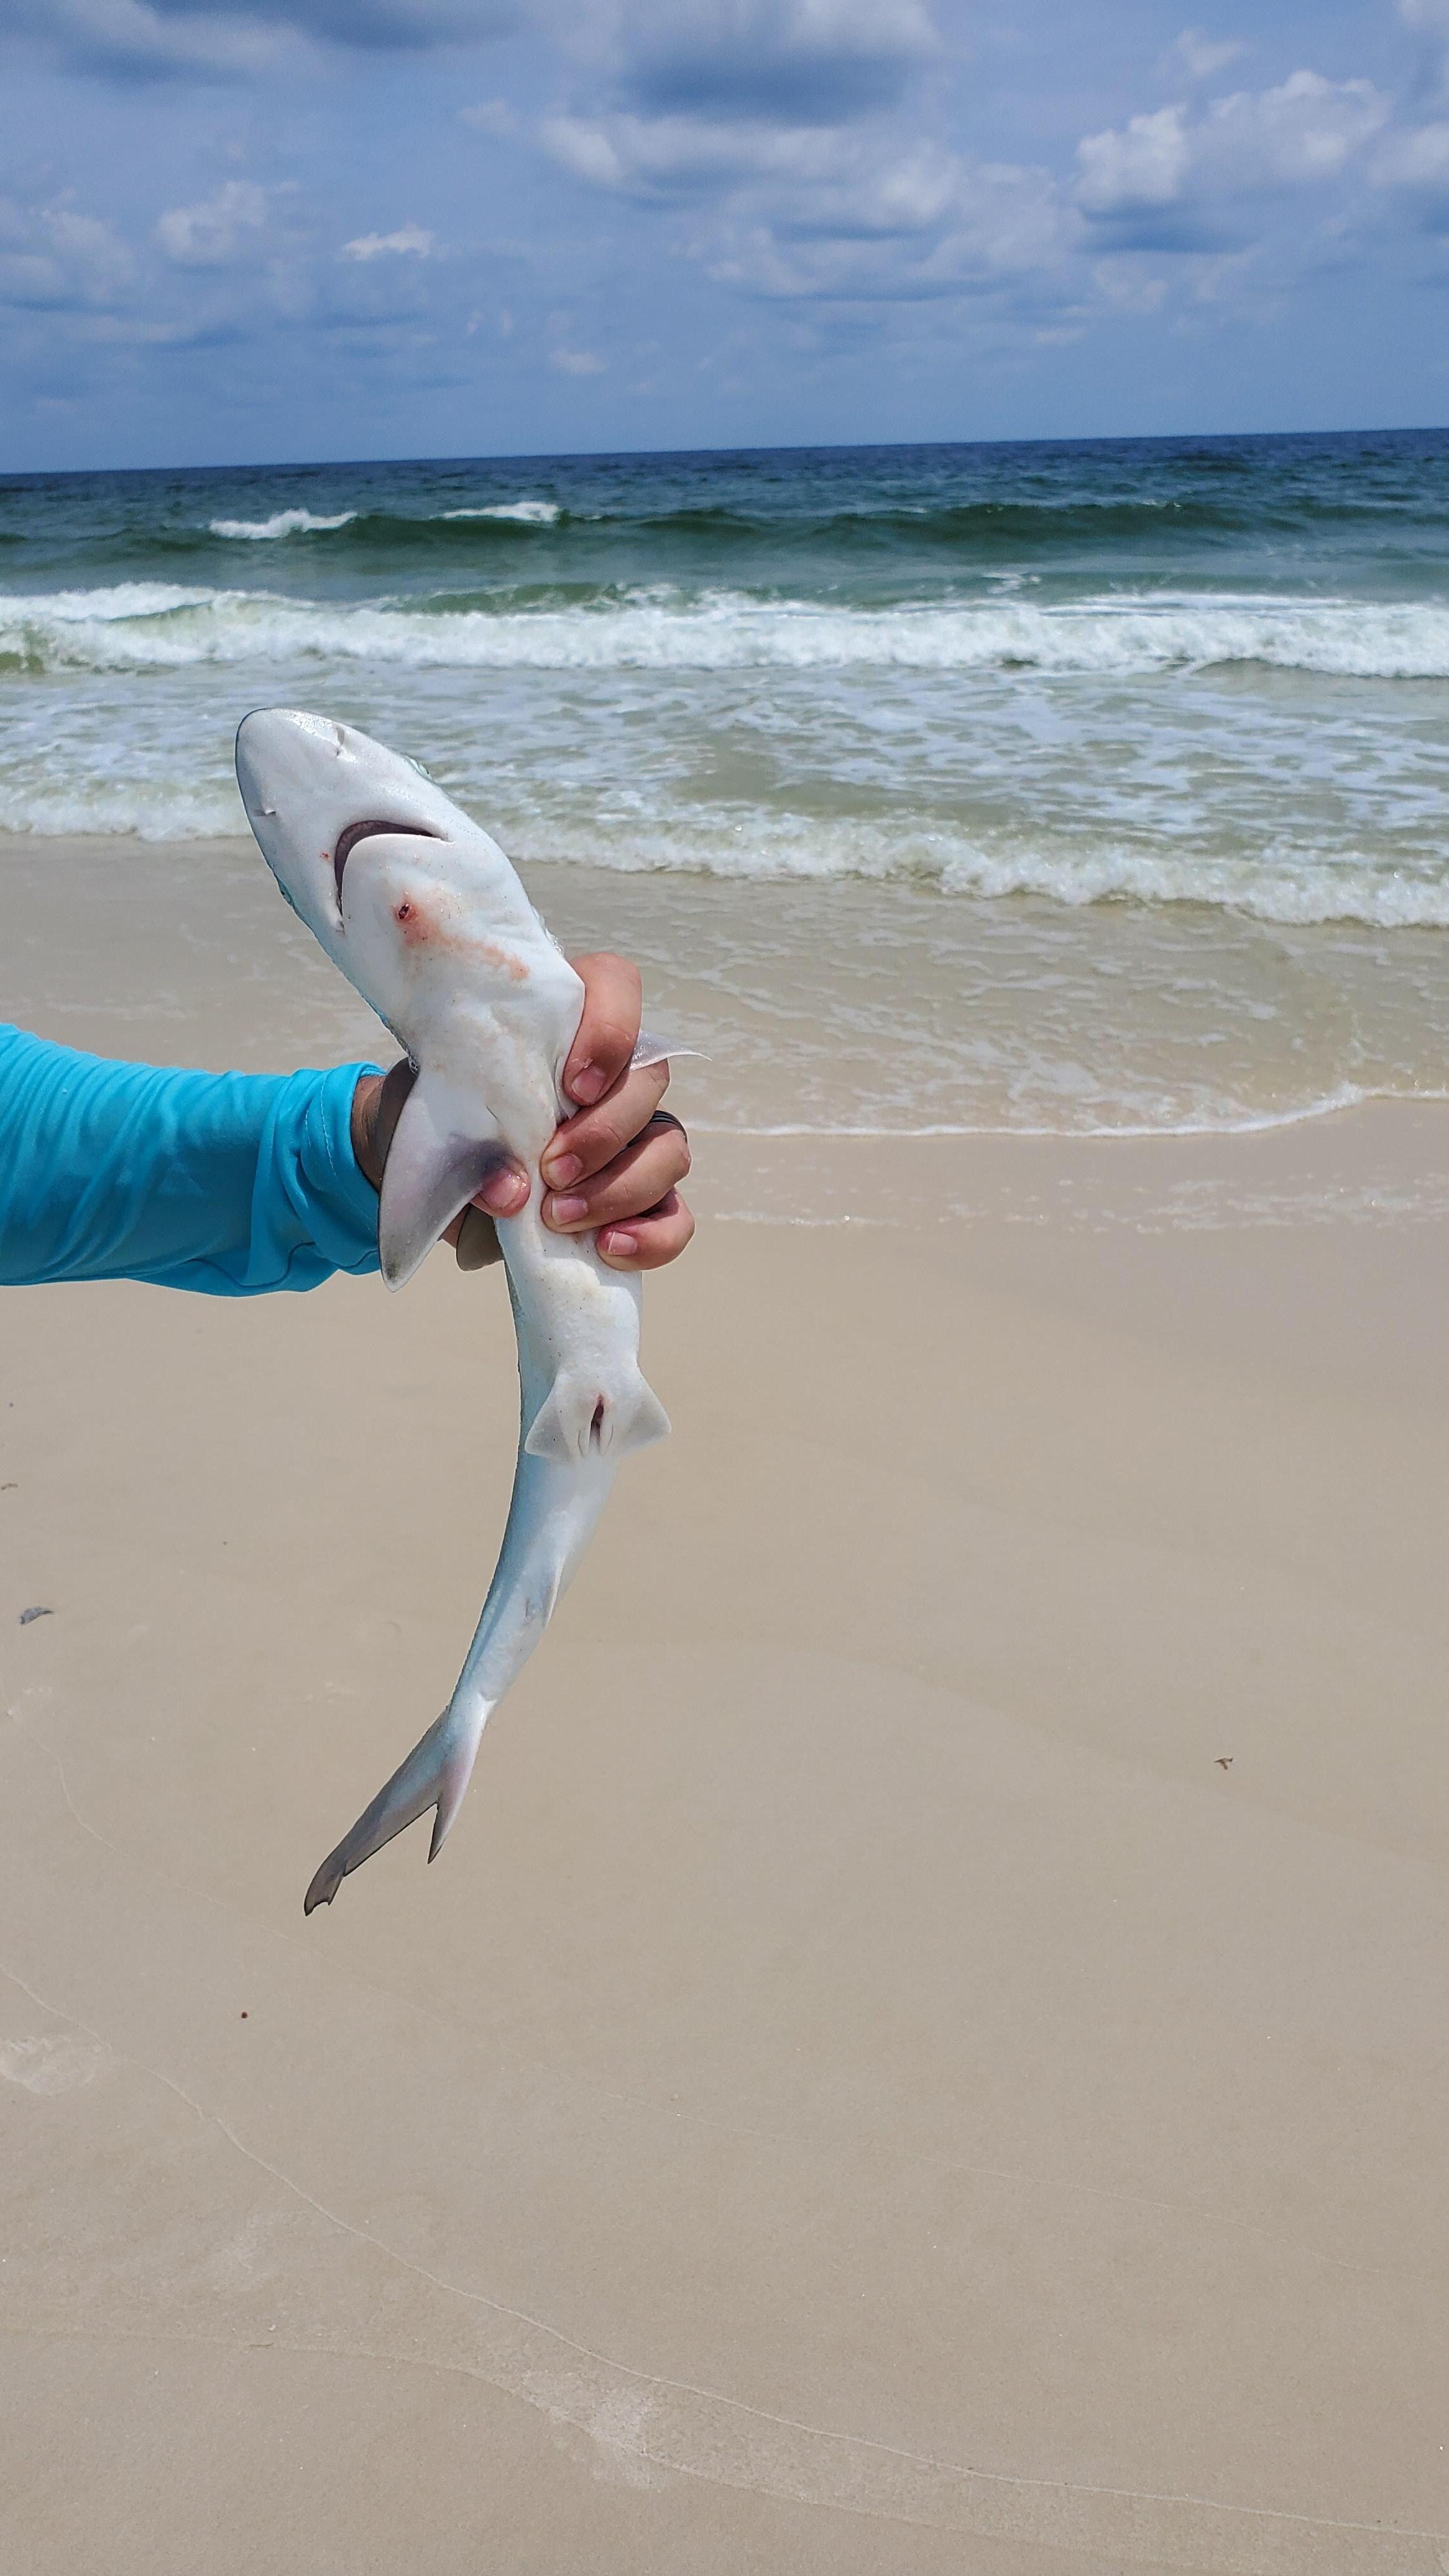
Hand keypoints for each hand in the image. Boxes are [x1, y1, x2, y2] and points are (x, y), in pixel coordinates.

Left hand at [350, 951, 693, 1275]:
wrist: (432, 1176)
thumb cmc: (439, 1118)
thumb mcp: (432, 1112)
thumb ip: (464, 1139)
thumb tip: (509, 1191)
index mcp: (565, 1022)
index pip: (617, 988)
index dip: (610, 1032)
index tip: (572, 1086)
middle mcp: (613, 1074)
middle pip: (649, 1083)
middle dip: (605, 1133)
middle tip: (550, 1171)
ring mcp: (635, 1137)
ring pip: (669, 1151)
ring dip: (620, 1188)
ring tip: (558, 1217)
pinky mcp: (639, 1198)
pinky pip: (674, 1217)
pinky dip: (652, 1237)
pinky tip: (607, 1248)